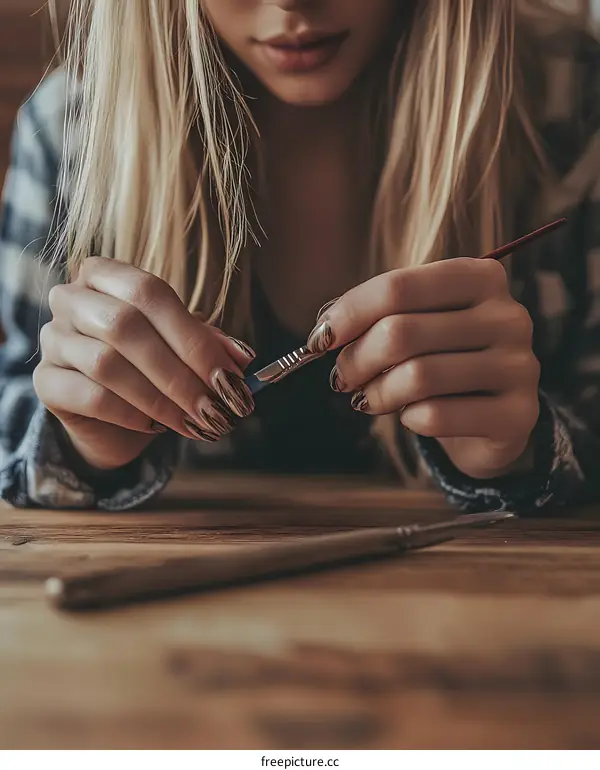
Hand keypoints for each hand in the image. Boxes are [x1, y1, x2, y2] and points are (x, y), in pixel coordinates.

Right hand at [34, 257, 255, 470]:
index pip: (150, 292)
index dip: (193, 336)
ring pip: (107, 365)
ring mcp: (52, 339)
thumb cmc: (149, 366)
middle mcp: (71, 298)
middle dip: (179, 372)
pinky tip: (155, 426)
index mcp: (106, 274)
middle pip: (125, 325)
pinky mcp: (45, 382)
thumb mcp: (181, 347)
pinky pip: (91, 397)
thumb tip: (241, 357)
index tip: (229, 375)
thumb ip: (207, 343)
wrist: (110, 414)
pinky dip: (131, 414)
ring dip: (160, 398)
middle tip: (215, 406)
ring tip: (193, 420)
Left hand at [307, 258, 540, 478]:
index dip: (348, 313)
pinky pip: (438, 416)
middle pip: (402, 332)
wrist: (493, 417)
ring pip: (418, 377)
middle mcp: (508, 316)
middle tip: (340, 378)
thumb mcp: (415, 323)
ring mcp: (520, 365)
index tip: (320, 339)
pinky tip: (410, 417)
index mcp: (480, 277)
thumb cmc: (443, 359)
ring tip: (368, 399)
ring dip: (377, 393)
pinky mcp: (518, 414)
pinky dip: (410, 420)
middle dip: (356, 360)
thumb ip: (376, 315)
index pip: (398, 286)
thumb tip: (325, 326)